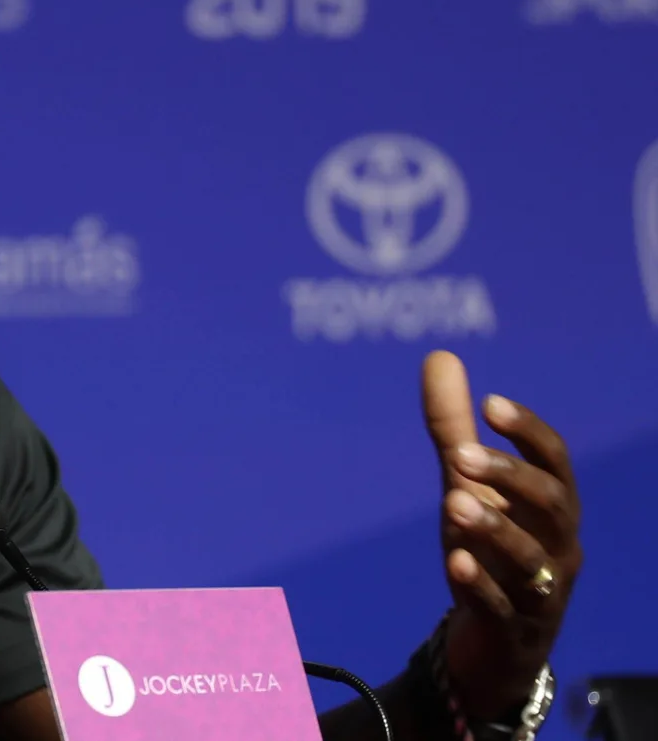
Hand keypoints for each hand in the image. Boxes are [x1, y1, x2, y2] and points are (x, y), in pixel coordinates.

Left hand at [420, 351, 582, 719]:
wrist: (496, 640)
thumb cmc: (491, 550)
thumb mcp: (469, 486)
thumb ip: (454, 428)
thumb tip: (439, 356)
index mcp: (552, 506)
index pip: (555, 462)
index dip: (529, 432)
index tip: (490, 403)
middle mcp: (558, 545)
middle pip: (553, 505)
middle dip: (511, 477)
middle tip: (459, 456)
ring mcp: (541, 590)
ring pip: (533, 559)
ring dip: (495, 528)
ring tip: (451, 501)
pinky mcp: (514, 628)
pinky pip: (504, 607)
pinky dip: (481, 586)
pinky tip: (454, 563)